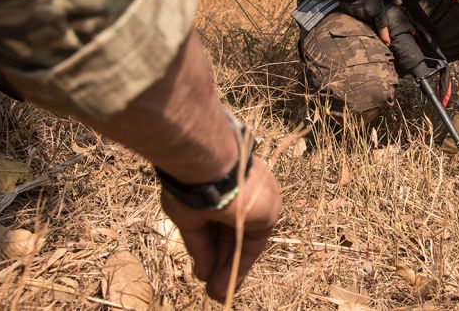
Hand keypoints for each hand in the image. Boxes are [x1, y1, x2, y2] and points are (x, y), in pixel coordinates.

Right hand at [161, 155, 281, 303]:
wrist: (208, 165)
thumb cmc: (192, 182)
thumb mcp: (190, 216)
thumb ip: (200, 244)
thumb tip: (202, 272)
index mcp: (227, 183)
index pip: (221, 219)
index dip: (212, 244)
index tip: (204, 265)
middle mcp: (247, 192)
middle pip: (234, 234)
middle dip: (222, 262)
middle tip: (211, 286)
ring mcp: (259, 202)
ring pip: (243, 242)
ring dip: (230, 269)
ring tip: (215, 294)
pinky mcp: (269, 213)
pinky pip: (251, 245)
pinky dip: (239, 265)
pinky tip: (223, 284)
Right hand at [335, 0, 399, 44]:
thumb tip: (400, 3)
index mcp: (376, 10)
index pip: (382, 26)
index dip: (385, 35)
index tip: (387, 42)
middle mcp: (366, 14)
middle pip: (371, 21)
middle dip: (373, 17)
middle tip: (371, 6)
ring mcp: (356, 14)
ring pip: (363, 18)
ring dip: (364, 13)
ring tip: (364, 2)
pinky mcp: (348, 12)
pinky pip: (354, 14)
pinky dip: (356, 10)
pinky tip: (357, 2)